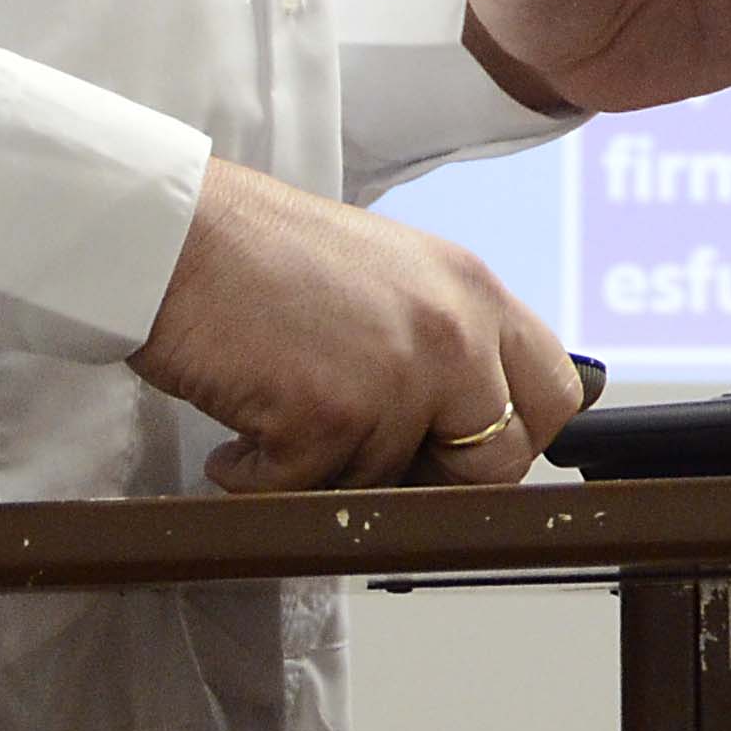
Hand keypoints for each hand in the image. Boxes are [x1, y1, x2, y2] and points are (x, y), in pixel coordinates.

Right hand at [127, 158, 584, 489]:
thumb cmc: (263, 254)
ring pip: (393, 486)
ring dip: (328, 473)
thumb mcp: (394, 276)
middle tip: (365, 457)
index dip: (514, 437)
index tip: (460, 450)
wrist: (174, 236)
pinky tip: (241, 437)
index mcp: (474, 290)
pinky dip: (263, 480)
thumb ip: (446, 337)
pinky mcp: (330, 417)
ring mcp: (398, 376)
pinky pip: (310, 494)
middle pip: (499, 461)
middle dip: (434, 480)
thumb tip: (472, 425)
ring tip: (279, 419)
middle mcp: (453, 331)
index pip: (556, 394)